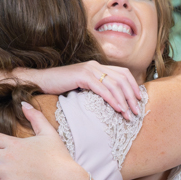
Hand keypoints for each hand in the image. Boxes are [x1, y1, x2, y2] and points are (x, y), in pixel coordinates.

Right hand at [19, 62, 141, 119]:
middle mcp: (96, 65)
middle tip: (137, 111)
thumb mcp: (82, 86)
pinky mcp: (82, 76)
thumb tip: (110, 100)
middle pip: (122, 79)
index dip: (133, 86)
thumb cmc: (60, 86)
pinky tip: (118, 109)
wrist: (41, 80)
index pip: (123, 73)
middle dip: (132, 96)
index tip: (139, 99)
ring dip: (124, 100)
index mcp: (97, 66)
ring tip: (129, 114)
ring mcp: (89, 69)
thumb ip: (95, 88)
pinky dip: (112, 99)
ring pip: (114, 84)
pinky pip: (102, 88)